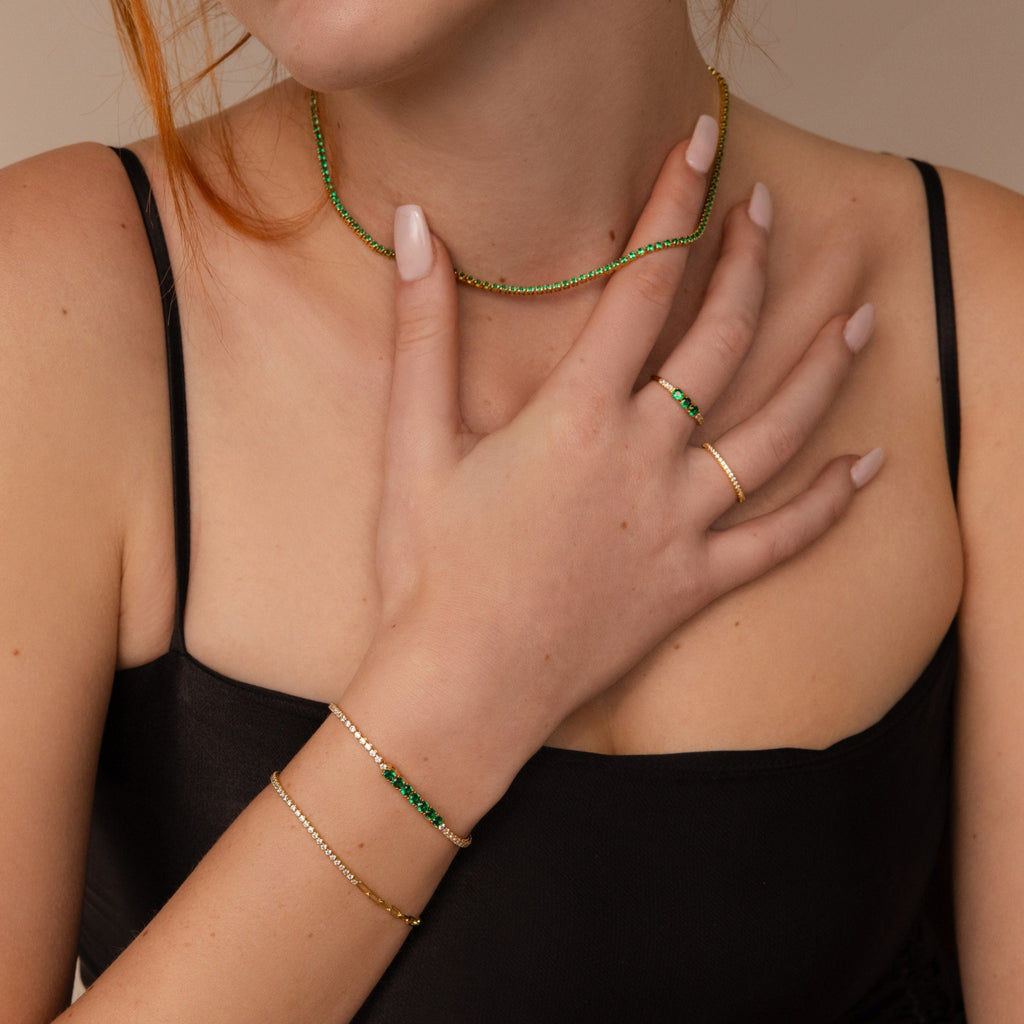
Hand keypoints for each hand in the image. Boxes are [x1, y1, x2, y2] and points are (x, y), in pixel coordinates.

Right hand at [372, 141, 878, 758]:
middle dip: (749, 267)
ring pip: (774, 433)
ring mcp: (680, 524)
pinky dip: (828, 506)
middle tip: (768, 215)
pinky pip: (779, 542)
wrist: (461, 689)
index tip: (702, 149)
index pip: (642, 286)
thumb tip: (416, 230)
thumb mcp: (414, 443)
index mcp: (578, 416)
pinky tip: (867, 469)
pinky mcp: (693, 585)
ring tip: (861, 319)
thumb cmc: (432, 570)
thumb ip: (425, 332)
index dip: (673, 208)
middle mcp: (645, 459)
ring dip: (822, 371)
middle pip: (720, 343)